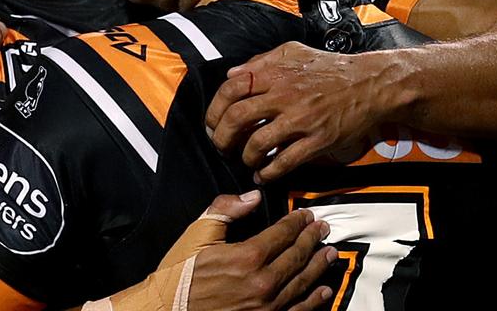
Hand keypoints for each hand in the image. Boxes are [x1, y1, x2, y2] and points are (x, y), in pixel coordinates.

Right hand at [96, 190, 334, 310]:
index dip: (297, 222)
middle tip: (323, 228)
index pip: (283, 234)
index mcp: (247, 256)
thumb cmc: (181, 272)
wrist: (167, 308)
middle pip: (297, 256)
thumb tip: (254, 197)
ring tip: (329, 252)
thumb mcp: (198, 233)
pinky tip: (323, 291)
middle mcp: (263, 283)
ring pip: (302, 282)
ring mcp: (267, 307)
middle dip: (312, 239)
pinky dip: (313, 300)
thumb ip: (226, 210)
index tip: (306, 215)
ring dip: (319, 266)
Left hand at [206, 42, 406, 182]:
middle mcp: (284, 95)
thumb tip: (233, 75)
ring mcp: (300, 119)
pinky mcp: (317, 140)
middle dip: (222, 137)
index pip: (230, 89)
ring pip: (257, 143)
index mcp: (275, 73)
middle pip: (237, 118)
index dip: (215, 109)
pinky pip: (285, 161)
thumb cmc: (331, 68)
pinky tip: (263, 175)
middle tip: (222, 146)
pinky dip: (268, 173)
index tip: (213, 123)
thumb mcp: (293, 52)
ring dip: (245, 157)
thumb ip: (261, 61)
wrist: (371, 83)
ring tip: (245, 160)